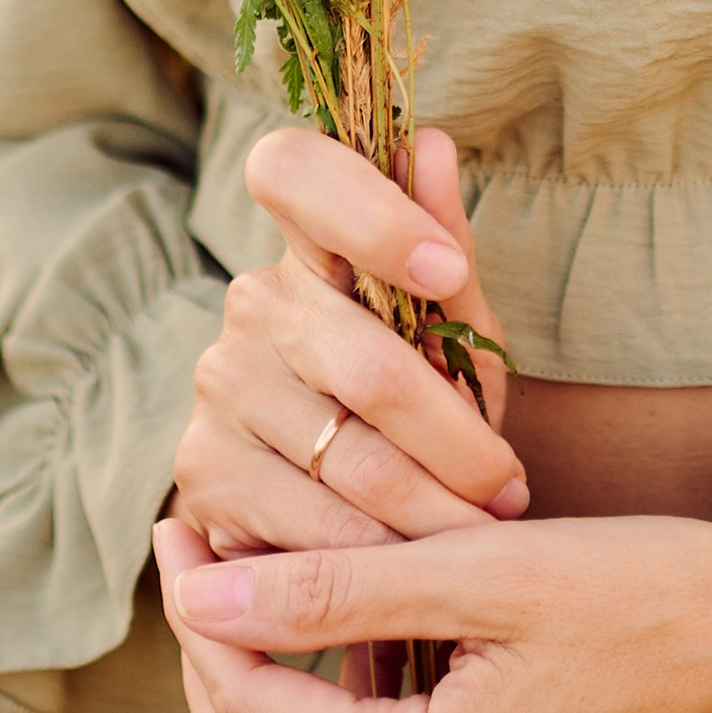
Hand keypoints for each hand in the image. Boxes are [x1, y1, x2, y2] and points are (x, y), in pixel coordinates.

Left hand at [155, 510, 711, 712]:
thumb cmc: (659, 588)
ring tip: (288, 596)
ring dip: (302, 711)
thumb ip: (337, 587)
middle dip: (227, 687)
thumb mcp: (489, 566)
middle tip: (208, 582)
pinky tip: (389, 650)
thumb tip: (204, 594)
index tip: (180, 533)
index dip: (202, 617)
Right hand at [170, 122, 527, 558]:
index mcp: (310, 241)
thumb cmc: (410, 395)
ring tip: (483, 533)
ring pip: (350, 458)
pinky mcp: (201, 469)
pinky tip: (418, 566)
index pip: (294, 170)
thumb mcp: (446, 326)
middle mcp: (251, 301)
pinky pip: (311, 524)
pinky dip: (382, 556)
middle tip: (510, 488)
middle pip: (366, 363)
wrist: (332, 500)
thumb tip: (436, 146)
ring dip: (433, 512)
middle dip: (456, 441)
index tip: (443, 269)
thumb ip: (447, 248)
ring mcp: (219, 384)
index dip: (366, 211)